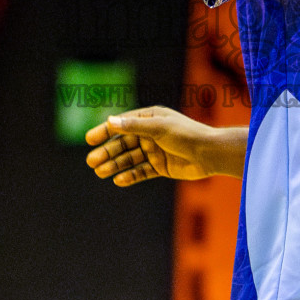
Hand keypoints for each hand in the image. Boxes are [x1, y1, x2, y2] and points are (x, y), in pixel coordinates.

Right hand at [85, 106, 222, 185]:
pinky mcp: (161, 167)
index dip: (105, 131)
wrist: (210, 154)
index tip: (89, 140)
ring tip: (100, 172)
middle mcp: (150, 134)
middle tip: (91, 162)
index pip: (122, 124)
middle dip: (107, 152)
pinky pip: (141, 171)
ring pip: (130, 159)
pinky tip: (118, 180)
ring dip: (115, 165)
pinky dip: (130, 176)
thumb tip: (110, 120)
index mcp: (150, 119)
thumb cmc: (186, 134)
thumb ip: (133, 126)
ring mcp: (155, 151)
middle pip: (123, 144)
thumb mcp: (158, 128)